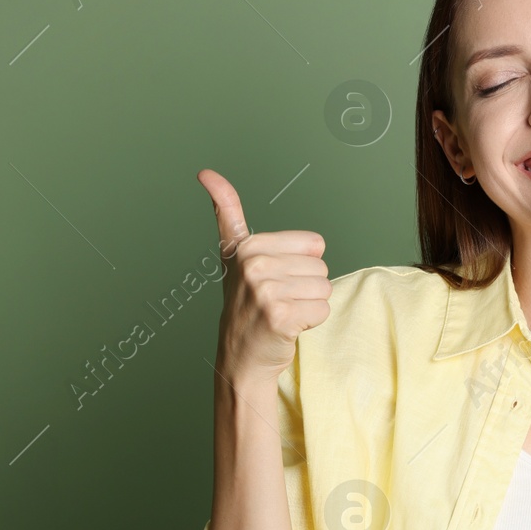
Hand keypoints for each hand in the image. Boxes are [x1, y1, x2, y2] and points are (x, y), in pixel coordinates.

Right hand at [198, 168, 331, 384]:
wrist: (241, 357)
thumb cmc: (246, 303)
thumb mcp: (235, 253)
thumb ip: (227, 212)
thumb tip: (206, 172)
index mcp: (247, 246)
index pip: (314, 244)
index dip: (302, 264)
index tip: (272, 278)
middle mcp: (253, 265)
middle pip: (321, 267)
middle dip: (305, 286)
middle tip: (278, 300)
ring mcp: (264, 290)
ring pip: (324, 288)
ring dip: (309, 304)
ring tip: (282, 312)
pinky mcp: (279, 315)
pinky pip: (323, 309)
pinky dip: (311, 322)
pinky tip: (288, 326)